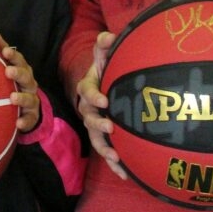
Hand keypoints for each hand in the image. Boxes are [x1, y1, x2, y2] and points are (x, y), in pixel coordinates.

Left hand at [0, 33, 40, 132]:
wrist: (29, 109)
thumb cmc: (16, 84)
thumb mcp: (11, 68)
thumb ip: (3, 51)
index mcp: (23, 71)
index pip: (20, 61)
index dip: (13, 56)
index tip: (5, 51)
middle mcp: (29, 84)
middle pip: (26, 77)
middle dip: (18, 73)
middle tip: (8, 71)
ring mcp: (32, 100)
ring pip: (30, 98)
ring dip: (22, 97)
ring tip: (12, 98)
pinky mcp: (32, 116)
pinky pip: (30, 119)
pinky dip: (25, 121)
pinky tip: (18, 123)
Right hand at [76, 31, 127, 179]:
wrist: (109, 86)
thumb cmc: (108, 69)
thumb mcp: (105, 55)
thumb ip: (105, 44)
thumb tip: (109, 36)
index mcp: (88, 88)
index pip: (87, 91)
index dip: (94, 96)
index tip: (105, 100)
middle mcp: (88, 108)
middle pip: (89, 117)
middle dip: (98, 123)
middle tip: (111, 126)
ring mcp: (95, 125)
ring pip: (95, 139)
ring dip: (104, 148)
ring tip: (115, 155)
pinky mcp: (104, 139)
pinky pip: (107, 154)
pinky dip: (114, 165)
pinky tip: (125, 174)